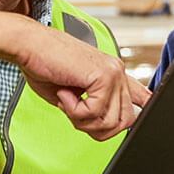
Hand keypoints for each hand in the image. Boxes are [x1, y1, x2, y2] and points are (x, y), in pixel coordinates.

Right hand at [11, 22, 151, 140]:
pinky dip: (75, 112)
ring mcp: (113, 72)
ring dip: (83, 121)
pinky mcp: (103, 75)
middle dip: (96, 128)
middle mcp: (117, 71)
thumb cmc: (43, 66)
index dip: (144, 109)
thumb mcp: (73, 94)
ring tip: (67, 102)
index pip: (141, 95)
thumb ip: (93, 108)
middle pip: (125, 122)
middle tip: (74, 114)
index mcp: (111, 72)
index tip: (141, 117)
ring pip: (111, 122)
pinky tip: (65, 94)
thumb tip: (107, 128)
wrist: (29, 45)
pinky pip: (95, 113)